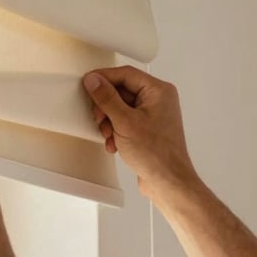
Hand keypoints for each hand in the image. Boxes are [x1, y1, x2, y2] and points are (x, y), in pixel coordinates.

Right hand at [83, 66, 197, 196]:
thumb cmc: (157, 155)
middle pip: (121, 91)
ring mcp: (153, 115)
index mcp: (159, 91)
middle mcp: (158, 100)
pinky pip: (125, 121)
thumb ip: (107, 98)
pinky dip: (115, 130)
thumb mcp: (125, 122)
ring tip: (108, 134)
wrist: (167, 182)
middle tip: (99, 117)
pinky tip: (114, 143)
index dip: (104, 78)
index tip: (89, 84)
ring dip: (109, 121)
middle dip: (106, 106)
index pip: (126, 74)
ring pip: (121, 108)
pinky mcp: (147, 129)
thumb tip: (94, 81)